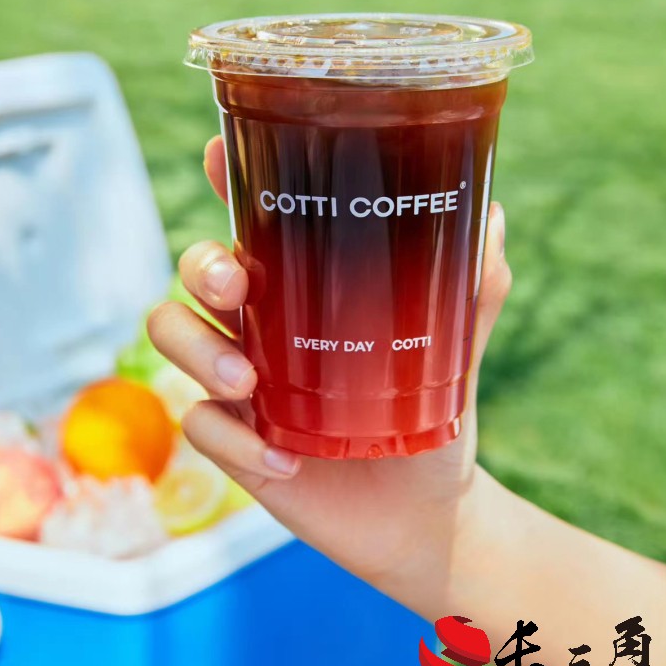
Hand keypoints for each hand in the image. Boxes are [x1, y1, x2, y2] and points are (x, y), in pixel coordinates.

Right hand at [148, 135, 510, 603]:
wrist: (424, 509)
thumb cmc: (431, 413)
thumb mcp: (454, 348)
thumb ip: (473, 288)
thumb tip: (493, 216)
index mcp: (303, 287)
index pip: (252, 223)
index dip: (227, 182)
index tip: (216, 156)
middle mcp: (261, 325)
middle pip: (194, 272)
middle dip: (201, 268)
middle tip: (237, 289)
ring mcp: (240, 381)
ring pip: (172, 334)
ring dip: (198, 352)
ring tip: (249, 384)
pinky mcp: (235, 440)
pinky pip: (200, 425)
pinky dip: (234, 442)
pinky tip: (284, 460)